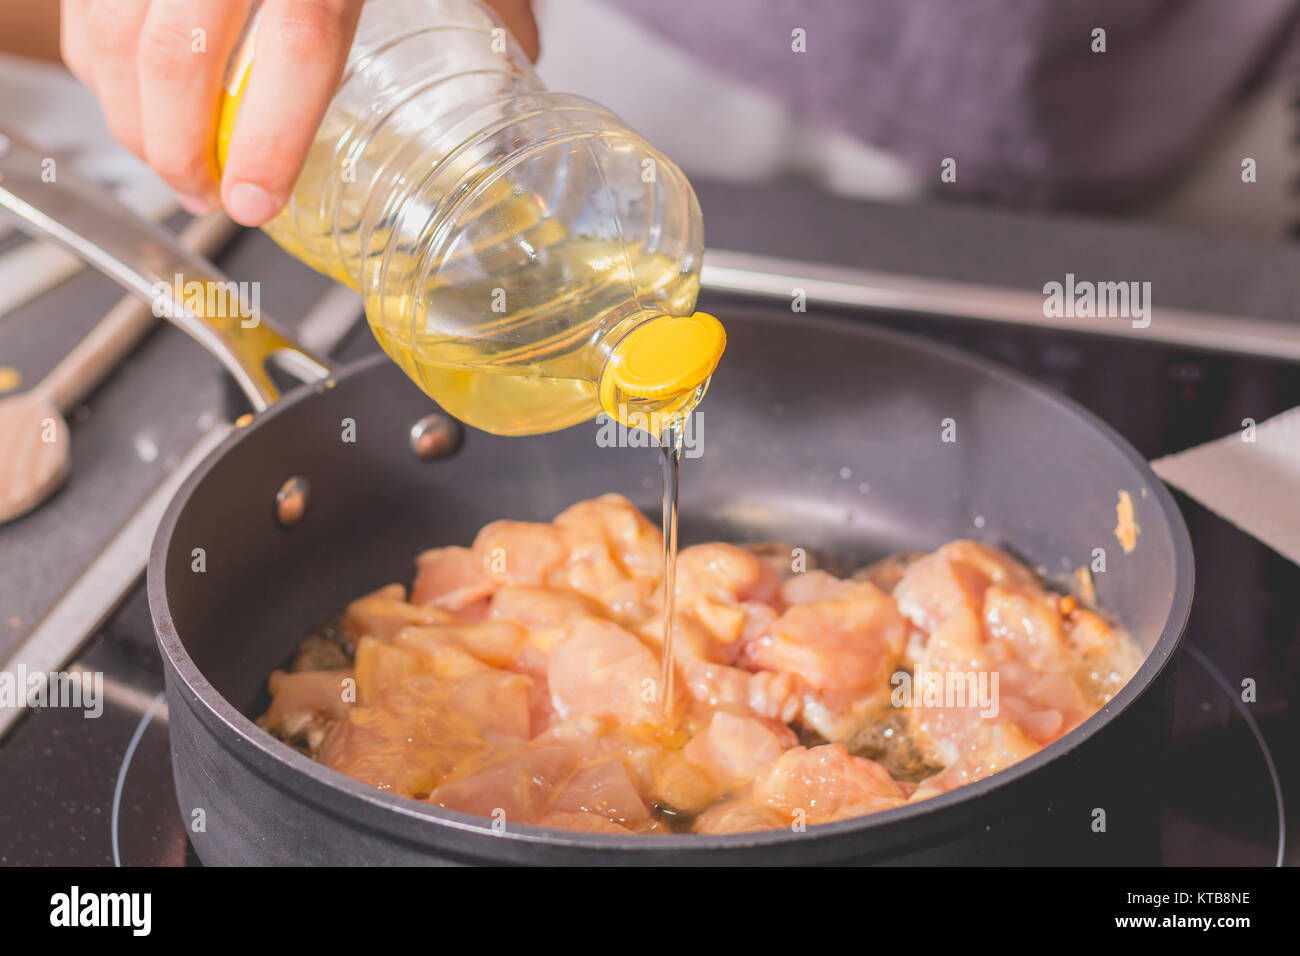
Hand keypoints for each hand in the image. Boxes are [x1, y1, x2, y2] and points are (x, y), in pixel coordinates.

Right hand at [60, 0, 538, 227]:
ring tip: (171, 163)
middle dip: (175, 149)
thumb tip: (520, 52)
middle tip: (205, 199)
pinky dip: (101, 63)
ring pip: (111, 32)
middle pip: (174, 54)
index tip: (254, 200)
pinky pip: (88, 4)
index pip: (297, 47)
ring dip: (128, 117)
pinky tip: (134, 99)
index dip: (269, 139)